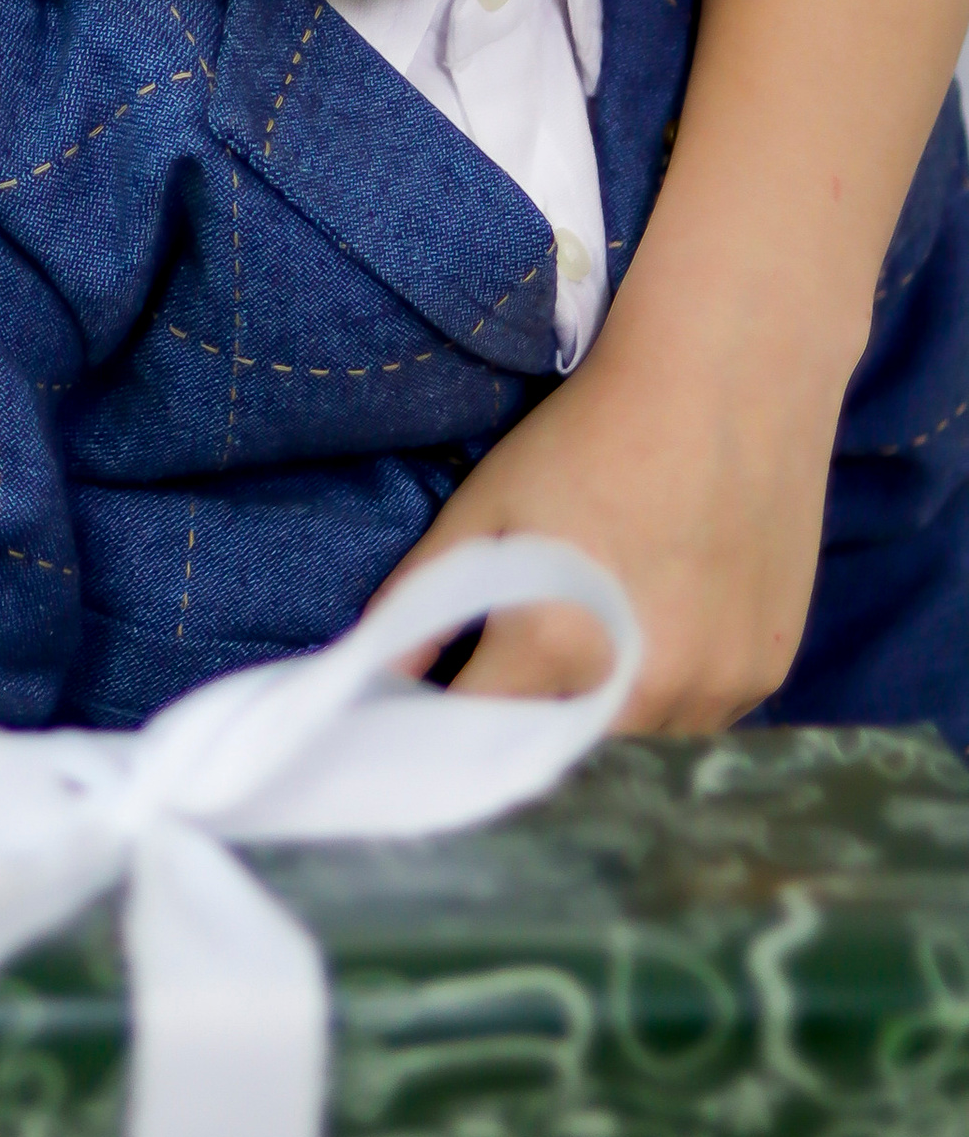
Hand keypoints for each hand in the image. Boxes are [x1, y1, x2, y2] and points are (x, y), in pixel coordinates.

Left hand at [369, 315, 840, 729]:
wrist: (726, 378)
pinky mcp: (767, 670)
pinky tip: (656, 642)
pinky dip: (667, 702)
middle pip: (563, 758)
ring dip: (601, 728)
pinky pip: (702, 720)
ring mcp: (716, 685)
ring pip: (640, 748)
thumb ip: (422, 599)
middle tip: (509, 688)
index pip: (478, 739)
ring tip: (584, 663)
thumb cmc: (589, 434)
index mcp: (556, 646)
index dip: (447, 731)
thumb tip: (370, 674)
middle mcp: (642, 686)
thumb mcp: (486, 506)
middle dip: (524, 738)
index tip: (431, 717)